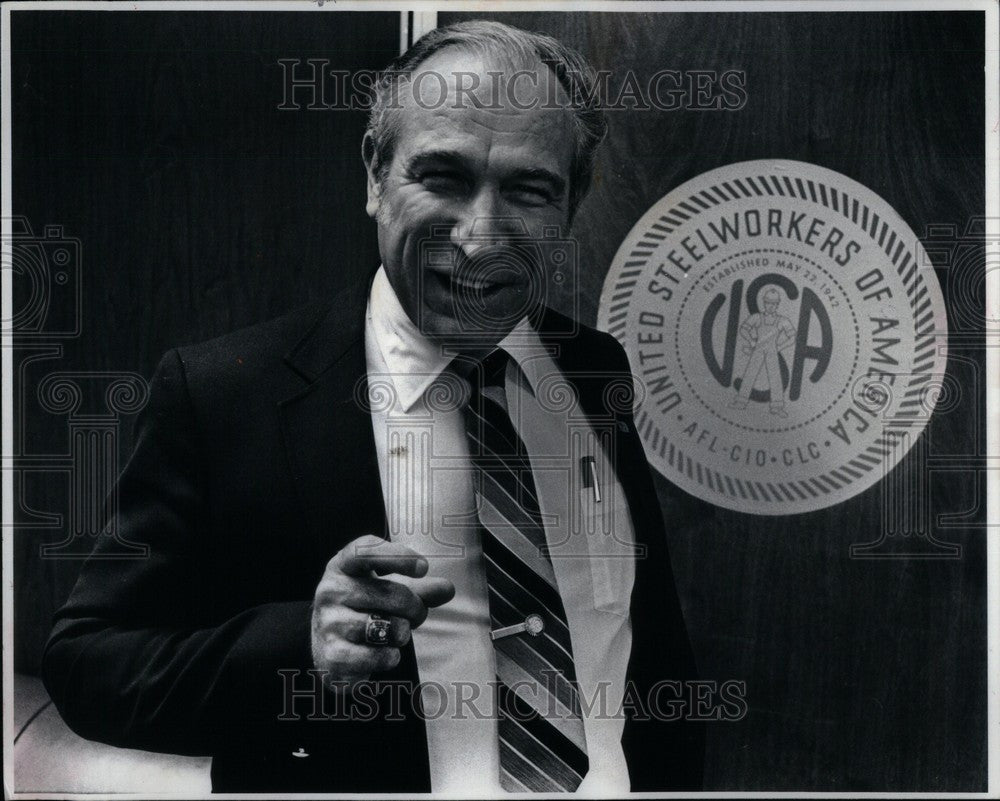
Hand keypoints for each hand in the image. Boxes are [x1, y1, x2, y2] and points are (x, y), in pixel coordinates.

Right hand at [311, 535, 454, 690]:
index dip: (396, 556)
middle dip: (416, 607)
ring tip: (399, 632)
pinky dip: (390, 656)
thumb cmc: (365, 608)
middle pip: (390, 593)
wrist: (331, 647)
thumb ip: (421, 588)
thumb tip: (447, 588)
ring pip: (385, 627)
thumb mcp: (390, 590)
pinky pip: (375, 655)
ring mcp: (328, 622)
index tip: (423, 568)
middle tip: (418, 613)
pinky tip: (389, 652)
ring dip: (403, 632)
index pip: (365, 551)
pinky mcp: (331, 654)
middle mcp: (330, 589)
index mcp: (343, 565)